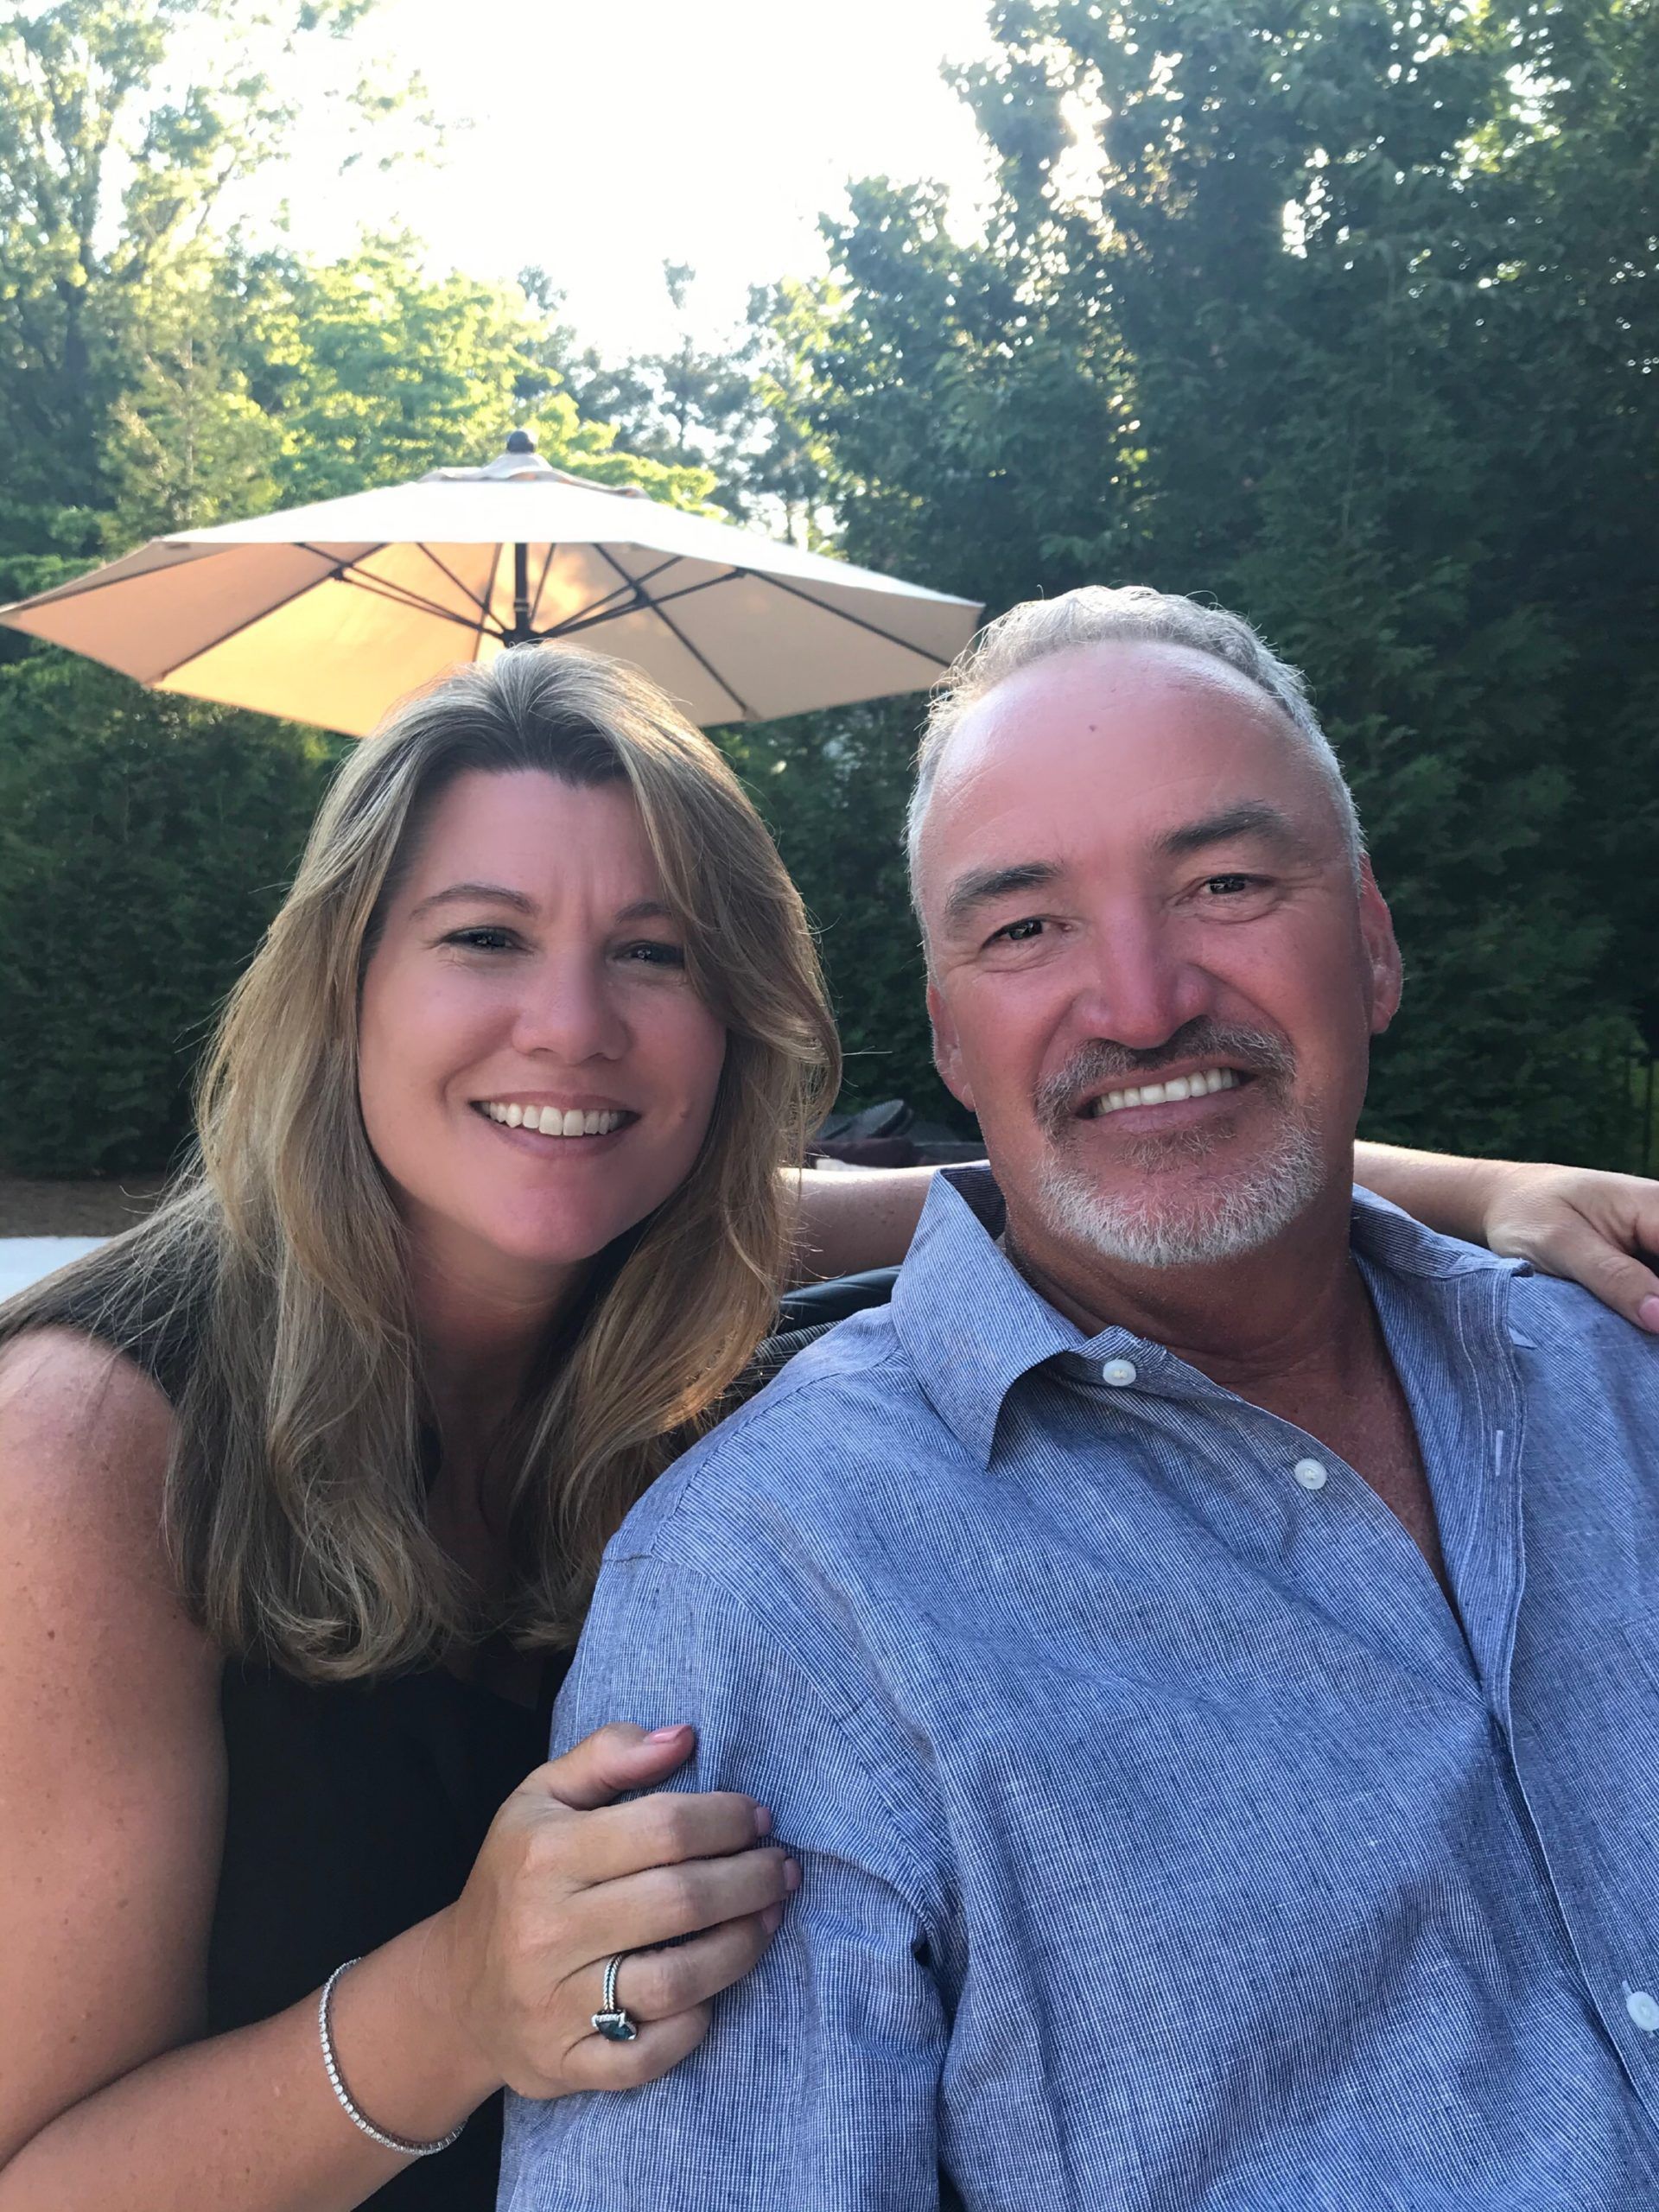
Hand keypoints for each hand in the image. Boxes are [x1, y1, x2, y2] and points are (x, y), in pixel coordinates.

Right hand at [428, 1722, 797, 2099]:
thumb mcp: (541, 1798)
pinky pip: (648, 2056)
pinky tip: (715, 1991)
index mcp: (543, 1854)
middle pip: (680, 1902)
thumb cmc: (517, 1878)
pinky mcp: (564, 2065)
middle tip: (782, 1868)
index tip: (758, 1818)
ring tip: (768, 1918)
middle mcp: (546, 1930)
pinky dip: (693, 2026)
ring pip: (676, 1982)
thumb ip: (608, 1755)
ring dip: (741, 1948)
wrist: (457, 1991)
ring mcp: (555, 2005)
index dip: (725, 1819)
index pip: (662, 1829)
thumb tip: (684, 1736)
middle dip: (750, 1880)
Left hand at [1479, 1163, 1658, 1332]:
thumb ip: (1613, 1278)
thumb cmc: (1527, 1213)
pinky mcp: (1645, 1261)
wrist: (1503, 1199)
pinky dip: (1648, 1311)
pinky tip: (1637, 1333)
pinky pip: (1656, 1289)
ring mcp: (1657, 1242)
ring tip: (1638, 1342)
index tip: (1652, 1326)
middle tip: (1642, 1335)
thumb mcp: (1560, 1244)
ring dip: (1653, 1311)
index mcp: (1655, 1206)